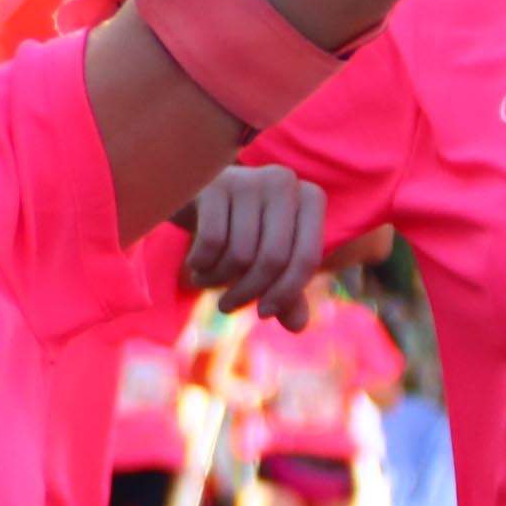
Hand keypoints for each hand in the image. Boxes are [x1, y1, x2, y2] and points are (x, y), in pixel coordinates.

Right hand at [176, 164, 329, 329]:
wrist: (194, 198)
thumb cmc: (239, 231)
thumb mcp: (265, 261)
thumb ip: (286, 292)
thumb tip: (298, 326)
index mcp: (310, 198)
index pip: (307, 259)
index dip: (286, 294)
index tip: (264, 314)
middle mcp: (284, 182)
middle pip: (272, 259)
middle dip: (247, 292)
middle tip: (227, 306)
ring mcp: (249, 180)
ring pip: (240, 255)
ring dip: (217, 281)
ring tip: (207, 281)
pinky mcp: (214, 186)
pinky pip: (211, 243)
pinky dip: (201, 266)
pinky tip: (196, 266)